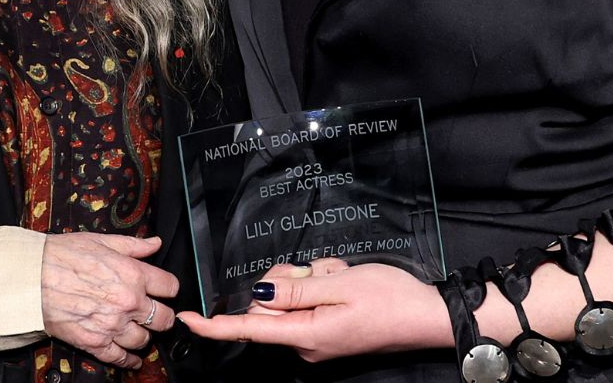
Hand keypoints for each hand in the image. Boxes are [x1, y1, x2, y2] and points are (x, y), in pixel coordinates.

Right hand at [40, 233, 179, 369]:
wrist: (31, 278)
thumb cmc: (61, 257)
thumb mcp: (101, 241)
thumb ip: (133, 245)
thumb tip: (154, 243)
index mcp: (133, 275)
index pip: (170, 287)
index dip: (169, 288)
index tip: (165, 291)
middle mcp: (128, 302)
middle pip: (164, 319)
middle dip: (163, 317)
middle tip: (158, 314)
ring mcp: (112, 325)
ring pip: (144, 340)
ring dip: (144, 336)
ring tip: (139, 331)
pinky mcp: (95, 342)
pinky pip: (121, 358)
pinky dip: (129, 360)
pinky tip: (132, 357)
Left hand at [176, 262, 451, 362]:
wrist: (426, 315)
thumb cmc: (390, 300)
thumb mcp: (340, 285)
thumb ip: (295, 290)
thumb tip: (259, 297)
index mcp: (306, 335)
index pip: (249, 330)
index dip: (214, 325)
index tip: (186, 318)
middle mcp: (306, 343)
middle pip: (268, 305)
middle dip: (286, 279)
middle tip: (317, 269)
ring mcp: (317, 338)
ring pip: (289, 298)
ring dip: (309, 279)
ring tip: (339, 276)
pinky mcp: (327, 331)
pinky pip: (308, 301)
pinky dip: (321, 285)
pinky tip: (343, 281)